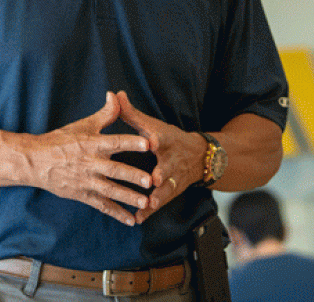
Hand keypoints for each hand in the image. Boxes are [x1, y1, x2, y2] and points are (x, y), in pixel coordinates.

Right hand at [25, 92, 153, 225]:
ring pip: (111, 191)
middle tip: (151, 181)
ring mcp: (86, 181)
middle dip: (133, 176)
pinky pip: (102, 206)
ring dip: (128, 197)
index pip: (115, 142)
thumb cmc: (61, 140)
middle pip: (115, 170)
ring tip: (145, 202)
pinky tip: (132, 220)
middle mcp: (91, 163)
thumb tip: (116, 95)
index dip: (131, 142)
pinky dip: (117, 213)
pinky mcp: (83, 195)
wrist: (35, 161)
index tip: (148, 143)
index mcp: (92, 144)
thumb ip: (105, 114)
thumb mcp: (83, 125)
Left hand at [115, 91, 206, 223]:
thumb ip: (131, 113)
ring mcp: (173, 178)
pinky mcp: (171, 192)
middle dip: (162, 173)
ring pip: (166, 189)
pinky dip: (149, 212)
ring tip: (147, 204)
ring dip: (157, 197)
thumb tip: (114, 94)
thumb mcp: (153, 125)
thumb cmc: (169, 138)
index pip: (162, 138)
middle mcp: (171, 160)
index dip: (157, 139)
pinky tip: (138, 219)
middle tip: (155, 179)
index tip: (152, 141)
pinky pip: (160, 203)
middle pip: (167, 167)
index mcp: (165, 141)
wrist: (200, 156)